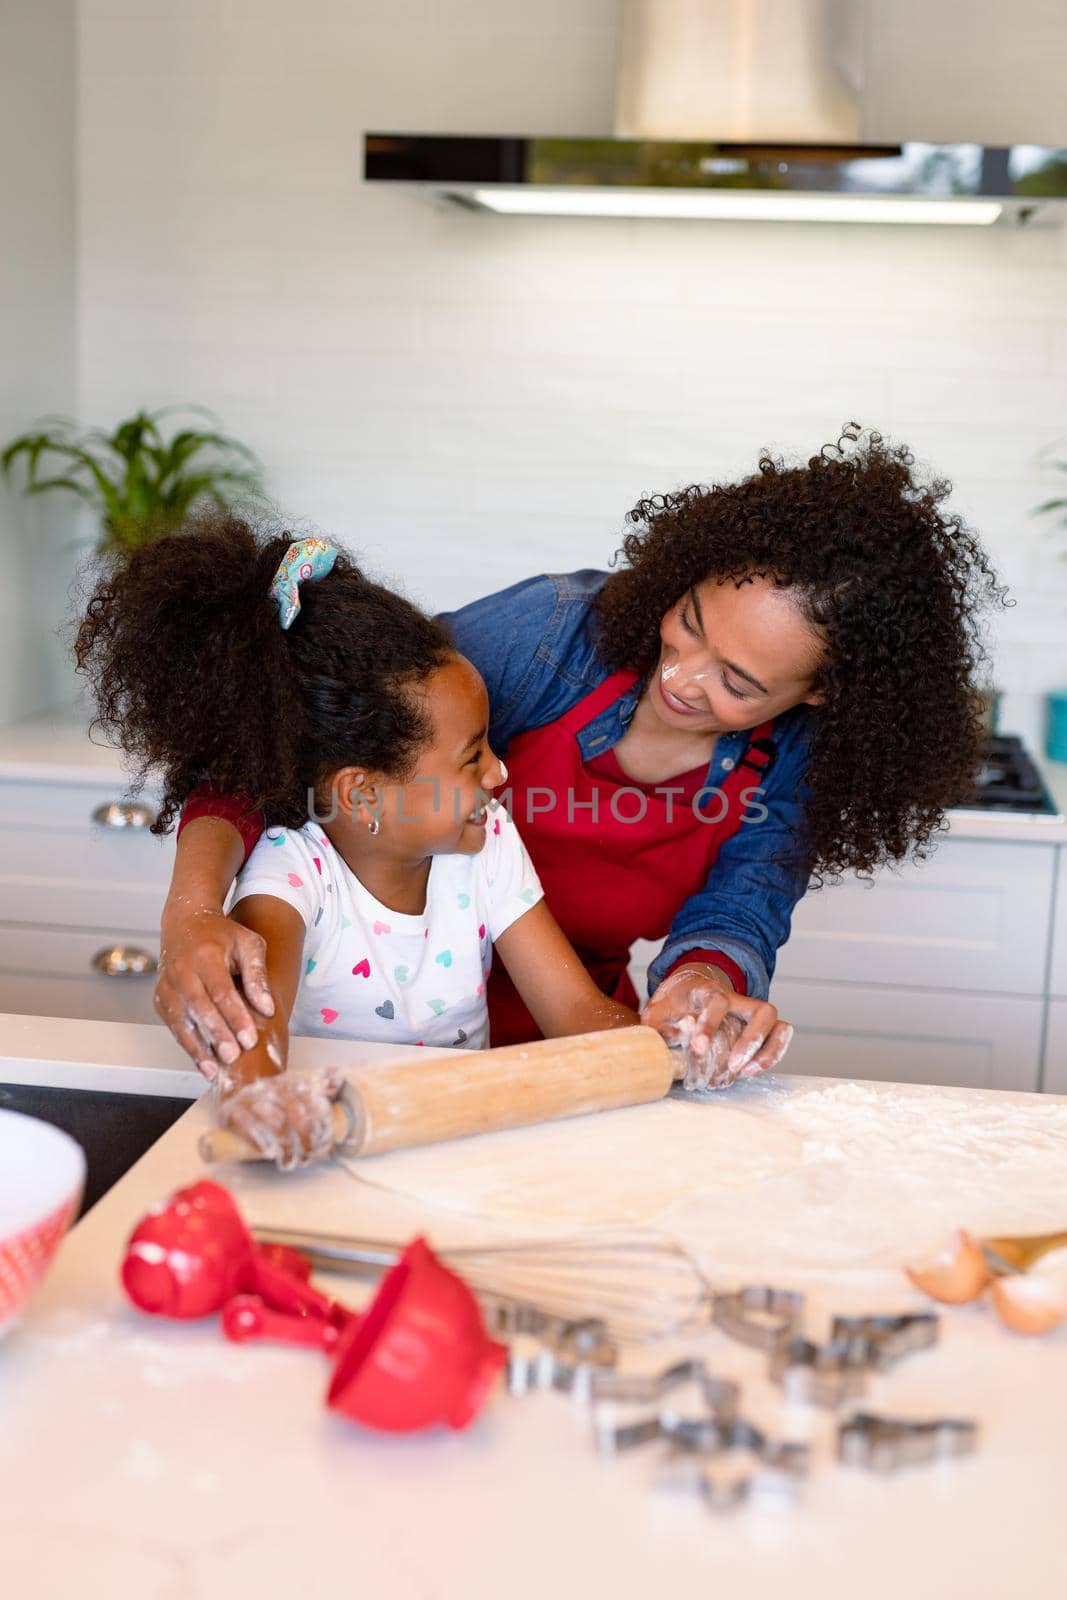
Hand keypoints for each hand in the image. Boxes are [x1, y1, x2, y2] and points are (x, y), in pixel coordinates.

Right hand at [155, 901, 274, 1076]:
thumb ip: (257, 975)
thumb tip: (266, 1008)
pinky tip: (204, 1063)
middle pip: (199, 1008)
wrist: (185, 923)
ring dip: (198, 1047)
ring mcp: (167, 986)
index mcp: (205, 955)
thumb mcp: (248, 944)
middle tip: (233, 1056)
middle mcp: (181, 971)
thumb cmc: (222, 935)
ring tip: (216, 1069)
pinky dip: (188, 1046)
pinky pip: (174, 1026)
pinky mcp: (161, 999)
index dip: (235, 1016)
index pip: (221, 990)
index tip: (250, 1038)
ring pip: (181, 1021)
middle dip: (216, 1034)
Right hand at [216, 1065, 346, 1171]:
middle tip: (305, 1159)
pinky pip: (248, 1126)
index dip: (323, 1128)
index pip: (316, 1102)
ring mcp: (251, 1097)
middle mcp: (273, 1085)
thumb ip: (320, 1083)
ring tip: (288, 1162)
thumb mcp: (297, 1094)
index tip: (323, 1146)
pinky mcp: (231, 1111)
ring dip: (286, 1148)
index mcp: (292, 1081)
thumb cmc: (273, 1106)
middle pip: (298, 1114)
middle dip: (306, 1141)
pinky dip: (261, 1141)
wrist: (234, 1106)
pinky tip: (269, 1153)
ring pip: (277, 1122)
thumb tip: (338, 1074)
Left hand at [642, 964, 793, 1090]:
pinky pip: (780, 1033)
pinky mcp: (759, 1024)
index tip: (700, 1047)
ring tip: (745, 1071)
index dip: (710, 1024)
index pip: (716, 1001)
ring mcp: (750, 1010)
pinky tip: (752, 1070)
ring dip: (766, 1050)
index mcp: (706, 989)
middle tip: (732, 1066)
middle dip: (750, 1041)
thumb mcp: (656, 1012)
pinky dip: (774, 1053)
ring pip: (775, 1021)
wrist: (687, 991)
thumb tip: (672, 1043)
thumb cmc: (672, 1005)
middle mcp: (735, 998)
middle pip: (760, 1010)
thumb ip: (661, 1028)